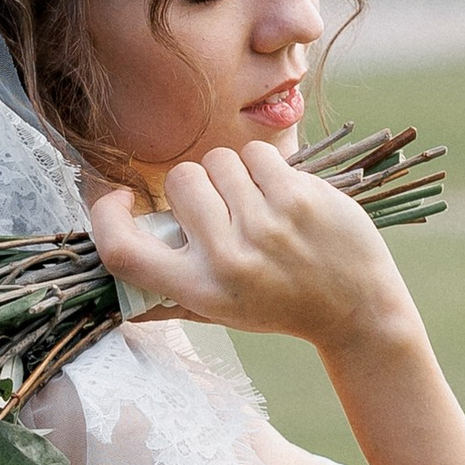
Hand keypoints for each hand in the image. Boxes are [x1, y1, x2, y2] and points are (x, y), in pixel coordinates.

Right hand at [87, 145, 418, 358]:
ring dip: (233, 175)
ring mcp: (265, 225)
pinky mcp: (298, 197)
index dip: (106, 216)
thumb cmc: (279, 305)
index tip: (120, 200)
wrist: (358, 311)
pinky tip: (280, 195)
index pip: (122, 250)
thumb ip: (164, 291)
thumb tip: (109, 270)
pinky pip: (256, 154)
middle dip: (197, 186)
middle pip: (180, 181)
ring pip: (218, 161)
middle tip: (223, 211)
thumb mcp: (217, 311)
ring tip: (257, 205)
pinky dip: (264, 167)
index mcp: (198, 290)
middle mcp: (227, 260)